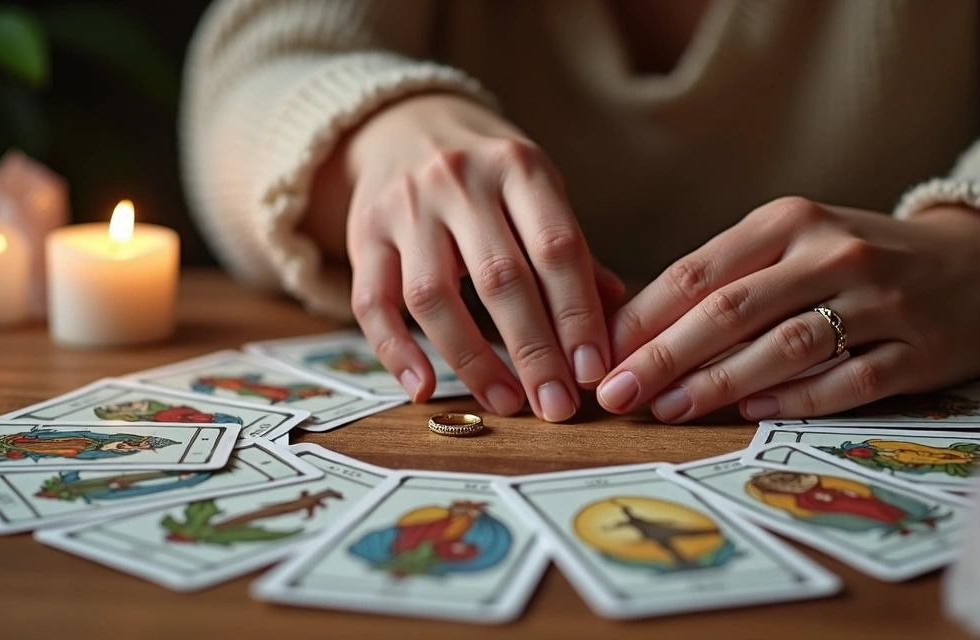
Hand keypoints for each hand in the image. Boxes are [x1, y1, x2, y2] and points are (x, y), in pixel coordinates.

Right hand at [341, 94, 621, 420]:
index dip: (578, 315)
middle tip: (556, 405)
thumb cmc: (486, 170)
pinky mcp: (363, 235)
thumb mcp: (536, 187)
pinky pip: (372, 303)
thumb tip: (616, 313)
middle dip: (534, 352)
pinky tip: (424, 389)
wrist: (404, 121)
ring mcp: (404, 208)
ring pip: (432, 296)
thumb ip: (569, 248)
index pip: (556, 248)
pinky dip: (396, 352)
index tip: (593, 371)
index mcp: (517, 167)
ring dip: (473, 359)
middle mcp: (458, 182)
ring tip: (505, 402)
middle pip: (499, 278)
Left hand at [597, 197, 979, 421]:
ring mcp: (879, 302)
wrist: (976, 262)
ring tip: (667, 408)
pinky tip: (750, 412)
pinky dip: (794, 398)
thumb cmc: (858, 258)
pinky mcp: (918, 351)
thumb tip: (633, 326)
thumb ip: (726, 278)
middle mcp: (832, 254)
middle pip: (730, 310)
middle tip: (615, 392)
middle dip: (662, 355)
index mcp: (789, 222)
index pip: (698, 272)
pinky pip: (846, 381)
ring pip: (783, 346)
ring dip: (717, 382)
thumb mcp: (794, 243)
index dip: (642, 317)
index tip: (598, 353)